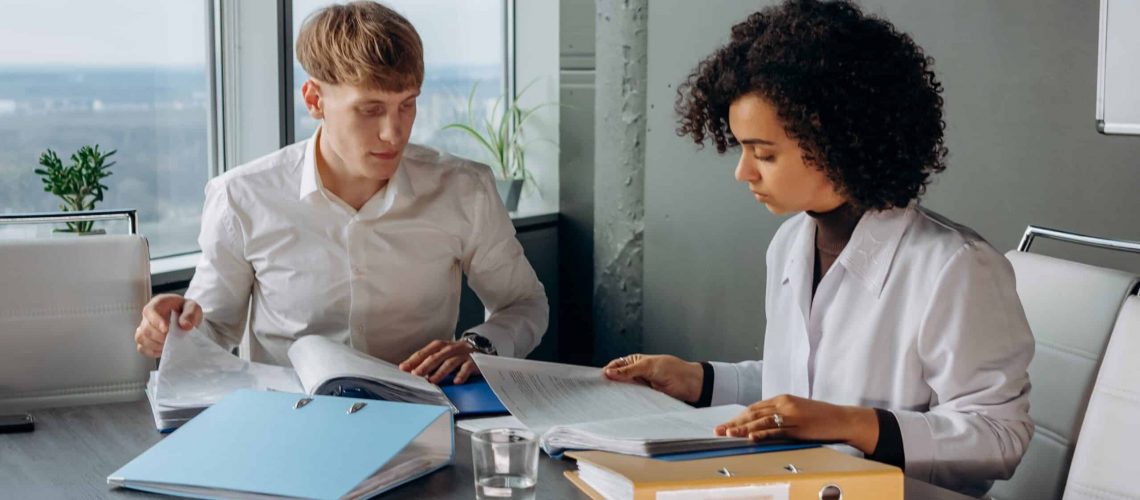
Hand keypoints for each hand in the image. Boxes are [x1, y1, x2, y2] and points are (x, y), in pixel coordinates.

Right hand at [134, 294, 201, 357]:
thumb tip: (185, 325)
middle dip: (158, 337)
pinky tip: (163, 350)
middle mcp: (148, 316)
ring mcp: (144, 328)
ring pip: (141, 338)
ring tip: (168, 345)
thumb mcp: (193, 308)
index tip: (166, 330)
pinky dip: (151, 351)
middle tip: (171, 340)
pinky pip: (141, 348)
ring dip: (154, 345)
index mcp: (158, 304)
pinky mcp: (145, 339)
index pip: (151, 311)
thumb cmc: (187, 311)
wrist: (186, 319)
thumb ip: (190, 314)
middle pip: (145, 328)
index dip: (157, 322)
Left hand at [399, 340, 479, 383]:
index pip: (425, 352)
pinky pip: (467, 368)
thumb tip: (410, 370)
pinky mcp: (473, 362)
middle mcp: (451, 348)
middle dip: (425, 365)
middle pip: (436, 356)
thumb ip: (428, 362)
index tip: (404, 368)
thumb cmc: (456, 354)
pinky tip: (456, 381)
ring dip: (440, 372)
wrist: (480, 349)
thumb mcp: (441, 355)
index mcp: (440, 346)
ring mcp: (462, 355)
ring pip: (450, 362)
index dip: (414, 360)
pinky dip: (461, 375)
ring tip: (432, 380)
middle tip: (415, 374)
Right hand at [603, 354, 703, 402]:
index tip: (598, 380)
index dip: (606, 372)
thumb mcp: (648, 366)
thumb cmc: (672, 369)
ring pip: (624, 390)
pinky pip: (633, 399)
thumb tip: (609, 372)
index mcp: (634, 362)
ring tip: (608, 400)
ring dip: (619, 394)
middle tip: (600, 392)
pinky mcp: (645, 397)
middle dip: (610, 384)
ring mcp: (640, 386)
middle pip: (617, 379)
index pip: (615, 366)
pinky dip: (628, 401)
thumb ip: (628, 370)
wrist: (689, 384)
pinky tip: (622, 405)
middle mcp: (635, 374)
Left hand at [715, 394, 879, 453]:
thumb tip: (760, 423)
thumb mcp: (796, 411)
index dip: (738, 417)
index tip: (724, 425)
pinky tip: (751, 437)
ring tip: (728, 434)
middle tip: (718, 431)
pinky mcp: (799, 427)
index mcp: (782, 399)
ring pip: (762, 422)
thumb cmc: (820, 417)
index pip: (754, 408)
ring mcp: (791, 415)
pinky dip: (763, 434)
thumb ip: (779, 414)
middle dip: (734, 423)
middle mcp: (784, 404)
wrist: (842, 419)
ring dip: (743, 428)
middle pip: (754, 413)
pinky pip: (777, 431)